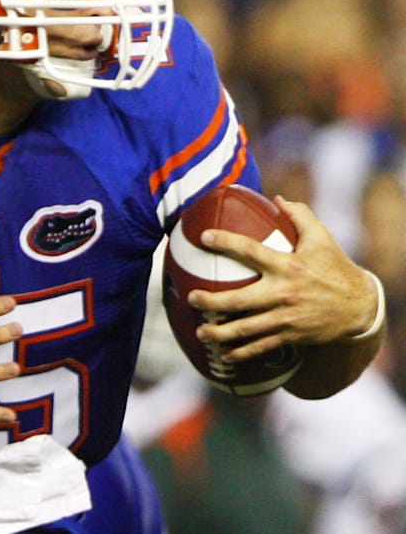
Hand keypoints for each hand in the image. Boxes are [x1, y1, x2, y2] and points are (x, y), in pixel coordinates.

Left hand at [192, 196, 378, 361]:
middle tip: (191, 298)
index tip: (204, 237)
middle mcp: (284, 293)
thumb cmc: (335, 269)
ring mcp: (286, 317)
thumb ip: (300, 216)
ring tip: (200, 331)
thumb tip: (277, 198)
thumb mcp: (322, 239)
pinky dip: (242, 353)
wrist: (360, 308)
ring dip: (220, 332)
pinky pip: (261, 347)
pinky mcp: (291, 335)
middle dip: (211, 301)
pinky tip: (224, 355)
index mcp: (288, 266)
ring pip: (246, 329)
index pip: (251, 250)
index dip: (226, 242)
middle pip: (239, 300)